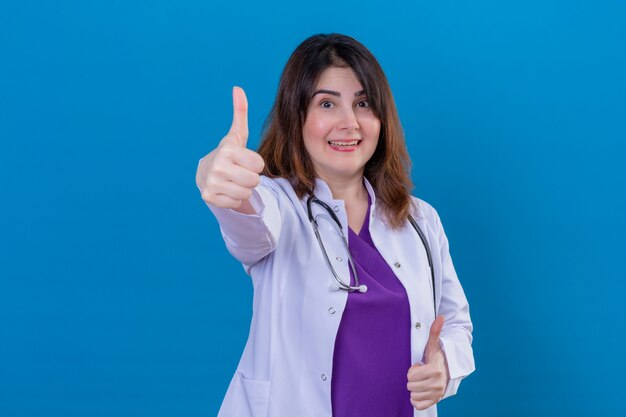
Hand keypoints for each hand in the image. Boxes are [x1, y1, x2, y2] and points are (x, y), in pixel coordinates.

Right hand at [196, 87, 264, 210]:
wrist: (207, 173)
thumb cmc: (229, 154)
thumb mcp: (237, 135)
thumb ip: (240, 113)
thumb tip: (238, 88)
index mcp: (227, 150)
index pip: (259, 165)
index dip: (256, 164)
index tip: (245, 161)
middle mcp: (217, 166)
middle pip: (254, 180)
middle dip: (251, 178)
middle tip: (240, 172)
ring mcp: (211, 183)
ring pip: (246, 193)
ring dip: (244, 189)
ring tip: (234, 181)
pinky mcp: (209, 197)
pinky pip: (236, 203)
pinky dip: (234, 199)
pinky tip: (227, 189)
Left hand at [407, 315, 449, 410]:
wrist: (446, 371)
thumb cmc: (435, 357)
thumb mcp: (432, 345)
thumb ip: (435, 331)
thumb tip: (441, 316)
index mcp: (435, 370)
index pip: (411, 375)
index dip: (413, 370)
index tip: (420, 366)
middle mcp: (438, 384)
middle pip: (410, 386)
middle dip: (413, 380)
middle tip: (420, 374)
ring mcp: (437, 394)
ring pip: (413, 396)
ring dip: (415, 389)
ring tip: (422, 381)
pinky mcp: (435, 402)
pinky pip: (418, 405)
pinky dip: (417, 400)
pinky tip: (422, 391)